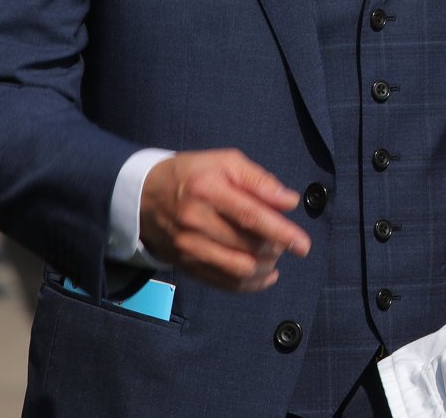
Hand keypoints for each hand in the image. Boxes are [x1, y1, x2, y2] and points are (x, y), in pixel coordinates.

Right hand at [138, 149, 311, 292]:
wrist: (142, 196)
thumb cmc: (192, 174)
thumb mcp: (225, 162)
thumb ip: (259, 180)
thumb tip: (289, 201)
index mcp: (208, 190)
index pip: (251, 216)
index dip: (281, 232)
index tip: (302, 245)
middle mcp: (195, 221)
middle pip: (246, 246)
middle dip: (275, 248)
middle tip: (285, 241)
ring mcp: (187, 247)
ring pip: (237, 269)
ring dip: (264, 268)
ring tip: (274, 256)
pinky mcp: (185, 264)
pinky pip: (222, 282)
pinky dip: (249, 284)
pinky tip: (265, 275)